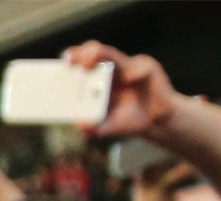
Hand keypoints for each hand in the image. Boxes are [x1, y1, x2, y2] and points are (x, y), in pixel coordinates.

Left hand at [62, 40, 178, 140]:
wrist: (155, 123)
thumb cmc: (127, 120)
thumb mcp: (108, 127)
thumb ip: (93, 127)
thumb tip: (79, 124)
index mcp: (99, 78)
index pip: (84, 61)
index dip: (74, 58)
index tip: (64, 62)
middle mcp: (113, 67)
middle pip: (97, 52)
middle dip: (84, 54)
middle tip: (74, 62)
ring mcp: (131, 66)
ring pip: (115, 56)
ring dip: (102, 57)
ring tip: (92, 65)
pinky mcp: (149, 68)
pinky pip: (142, 68)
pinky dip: (136, 73)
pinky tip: (129, 79)